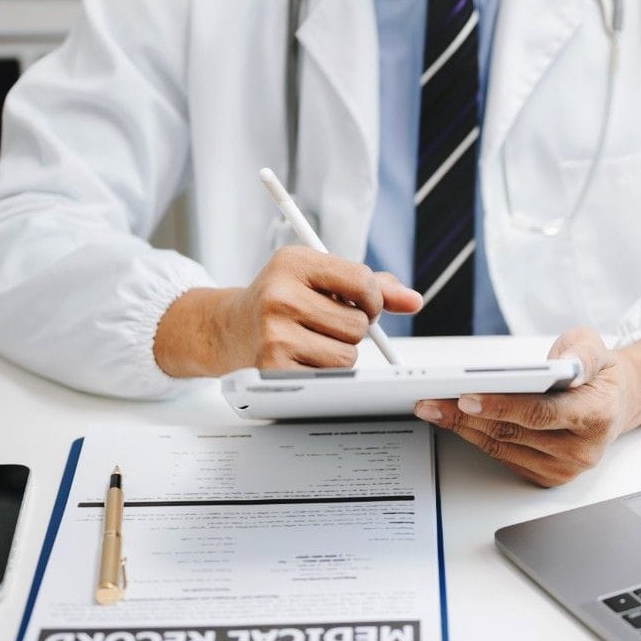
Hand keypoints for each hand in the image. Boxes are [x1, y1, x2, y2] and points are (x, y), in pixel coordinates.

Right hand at [154, 246, 422, 376]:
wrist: (226, 328)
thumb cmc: (282, 301)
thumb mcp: (320, 279)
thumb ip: (372, 286)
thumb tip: (414, 300)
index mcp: (294, 262)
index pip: (362, 281)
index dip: (372, 299)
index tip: (361, 304)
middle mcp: (279, 294)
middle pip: (358, 324)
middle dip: (352, 329)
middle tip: (325, 324)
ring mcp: (273, 332)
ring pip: (347, 355)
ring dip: (338, 354)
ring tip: (310, 341)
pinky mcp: (272, 367)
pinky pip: (328, 378)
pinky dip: (322, 373)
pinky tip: (299, 358)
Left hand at [414, 328, 640, 486]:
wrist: (615, 402)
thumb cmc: (599, 374)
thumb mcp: (594, 347)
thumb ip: (579, 352)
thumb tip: (559, 364)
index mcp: (597, 415)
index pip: (541, 414)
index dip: (501, 406)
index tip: (467, 396)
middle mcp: (582, 449)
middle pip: (513, 433)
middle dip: (466, 414)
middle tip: (432, 399)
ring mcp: (564, 467)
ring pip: (502, 447)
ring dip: (463, 428)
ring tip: (434, 408)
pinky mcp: (548, 477)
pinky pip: (503, 457)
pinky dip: (475, 438)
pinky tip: (456, 421)